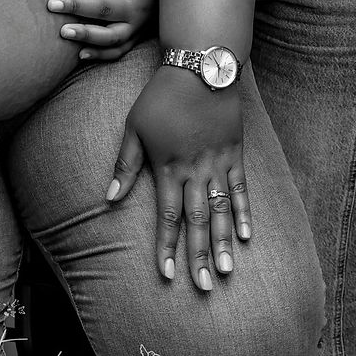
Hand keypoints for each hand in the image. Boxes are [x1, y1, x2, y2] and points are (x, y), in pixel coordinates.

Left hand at [47, 0, 155, 61]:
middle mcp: (137, 9)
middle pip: (105, 9)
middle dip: (77, 7)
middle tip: (52, 4)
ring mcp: (135, 28)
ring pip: (111, 36)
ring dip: (86, 34)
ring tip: (63, 31)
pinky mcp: (133, 41)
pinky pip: (117, 52)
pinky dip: (99, 55)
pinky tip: (79, 54)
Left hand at [106, 66, 250, 292]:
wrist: (199, 67)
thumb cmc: (161, 96)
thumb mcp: (134, 126)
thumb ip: (125, 164)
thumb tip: (108, 197)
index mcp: (168, 166)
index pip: (167, 216)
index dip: (166, 247)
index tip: (165, 275)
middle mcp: (195, 170)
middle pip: (197, 221)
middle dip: (199, 256)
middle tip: (205, 288)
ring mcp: (218, 163)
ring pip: (222, 210)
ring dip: (225, 242)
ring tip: (228, 272)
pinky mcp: (235, 153)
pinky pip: (242, 189)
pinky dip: (245, 213)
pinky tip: (247, 237)